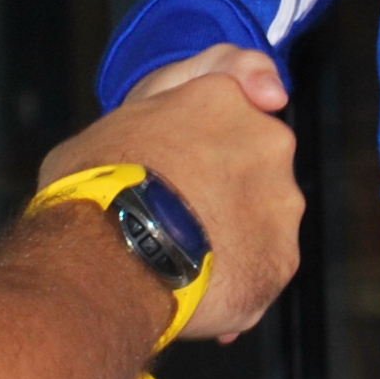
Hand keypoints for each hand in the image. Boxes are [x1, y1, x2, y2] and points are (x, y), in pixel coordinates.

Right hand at [38, 52, 299, 342]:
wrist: (112, 260)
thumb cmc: (96, 187)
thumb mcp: (114, 122)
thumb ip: (160, 119)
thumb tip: (184, 137)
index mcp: (220, 94)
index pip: (230, 102)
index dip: (204, 135)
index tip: (184, 162)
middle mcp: (265, 138)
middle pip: (252, 159)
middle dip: (226, 184)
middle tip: (180, 212)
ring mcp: (280, 199)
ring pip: (263, 214)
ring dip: (234, 229)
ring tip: (185, 253)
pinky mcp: (283, 255)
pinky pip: (262, 263)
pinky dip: (238, 273)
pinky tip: (199, 284)